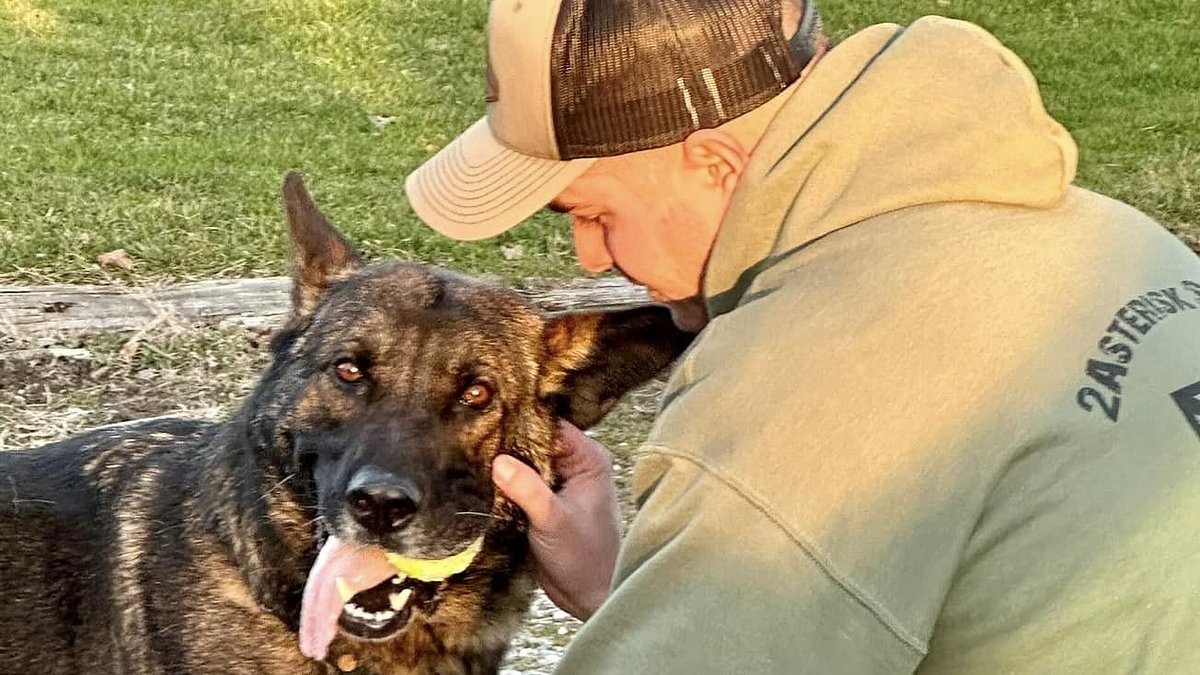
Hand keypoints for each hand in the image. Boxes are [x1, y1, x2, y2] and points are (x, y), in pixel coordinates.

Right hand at [491, 421, 620, 619]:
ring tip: (469, 455)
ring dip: (501, 464)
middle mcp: (574, 465)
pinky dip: (501, 484)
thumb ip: (528, 489)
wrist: (588, 596)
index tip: (490, 417)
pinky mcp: (541, 501)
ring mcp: (556, 483)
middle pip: (533, 440)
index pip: (551, 425)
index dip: (521, 421)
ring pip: (522, 462)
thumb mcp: (554, 520)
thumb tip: (498, 461)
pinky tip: (478, 479)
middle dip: (506, 442)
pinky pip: (516, 483)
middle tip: (473, 435)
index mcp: (588, 459)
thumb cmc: (585, 557)